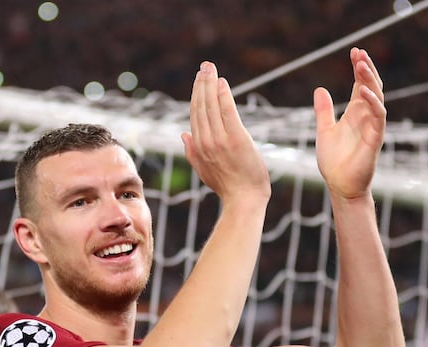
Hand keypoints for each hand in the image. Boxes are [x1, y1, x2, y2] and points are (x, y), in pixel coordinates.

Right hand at [181, 61, 270, 205]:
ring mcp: (220, 140)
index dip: (197, 94)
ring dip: (210, 84)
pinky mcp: (236, 139)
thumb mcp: (204, 170)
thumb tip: (183, 134)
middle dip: (202, 83)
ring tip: (211, 68)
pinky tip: (222, 82)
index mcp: (199, 146)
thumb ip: (192, 152)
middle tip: (205, 66)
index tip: (200, 78)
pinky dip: (224, 96)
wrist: (244, 200)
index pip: (195, 114)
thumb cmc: (228, 187)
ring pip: (211, 106)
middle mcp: (206, 141)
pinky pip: (227, 113)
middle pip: (201, 106)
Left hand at [314, 48, 385, 199]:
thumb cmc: (334, 161)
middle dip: (366, 69)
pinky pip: (378, 116)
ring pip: (377, 97)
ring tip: (361, 65)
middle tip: (359, 53)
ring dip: (370, 80)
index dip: (359, 68)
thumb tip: (319, 89)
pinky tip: (364, 91)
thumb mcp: (324, 130)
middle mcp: (366, 116)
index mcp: (355, 113)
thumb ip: (324, 111)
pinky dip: (372, 102)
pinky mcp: (375, 138)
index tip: (354, 52)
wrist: (340, 185)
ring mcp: (372, 126)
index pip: (361, 84)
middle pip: (371, 86)